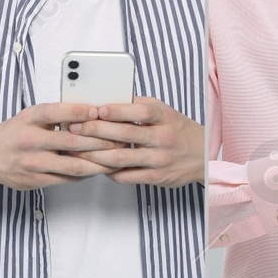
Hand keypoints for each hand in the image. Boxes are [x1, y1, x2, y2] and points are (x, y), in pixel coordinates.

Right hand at [0, 102, 119, 190]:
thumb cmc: (17, 132)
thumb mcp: (31, 116)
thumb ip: (57, 115)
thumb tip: (93, 111)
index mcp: (29, 119)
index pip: (56, 112)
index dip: (78, 111)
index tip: (99, 109)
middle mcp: (30, 140)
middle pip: (71, 141)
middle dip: (100, 141)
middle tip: (121, 138)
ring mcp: (32, 163)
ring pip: (73, 165)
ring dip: (99, 162)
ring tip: (117, 158)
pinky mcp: (35, 181)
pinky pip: (67, 179)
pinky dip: (86, 173)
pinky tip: (99, 168)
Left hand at [68, 97, 204, 187]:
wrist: (202, 157)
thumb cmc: (178, 131)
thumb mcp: (165, 112)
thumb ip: (140, 105)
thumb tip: (109, 99)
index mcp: (165, 118)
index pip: (140, 111)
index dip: (117, 110)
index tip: (96, 109)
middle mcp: (163, 138)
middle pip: (125, 134)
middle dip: (95, 130)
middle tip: (74, 127)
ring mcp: (159, 159)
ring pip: (120, 158)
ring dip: (95, 154)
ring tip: (77, 149)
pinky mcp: (156, 178)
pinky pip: (125, 176)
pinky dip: (108, 171)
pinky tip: (96, 165)